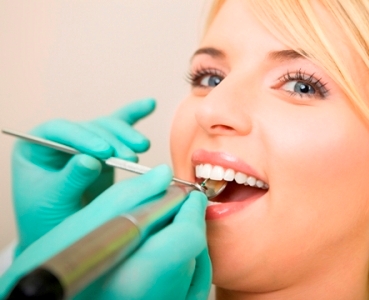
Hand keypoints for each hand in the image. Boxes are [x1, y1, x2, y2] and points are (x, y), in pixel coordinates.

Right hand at [1, 166, 210, 299]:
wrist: (50, 298)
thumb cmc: (57, 265)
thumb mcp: (86, 224)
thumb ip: (132, 195)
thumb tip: (164, 175)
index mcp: (136, 278)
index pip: (187, 236)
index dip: (191, 210)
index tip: (186, 194)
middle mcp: (158, 298)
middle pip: (193, 249)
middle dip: (186, 221)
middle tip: (173, 207)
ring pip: (195, 265)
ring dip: (184, 241)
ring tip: (158, 232)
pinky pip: (192, 285)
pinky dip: (184, 264)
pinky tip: (162, 253)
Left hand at [11, 99, 154, 254]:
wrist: (62, 234)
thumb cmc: (47, 220)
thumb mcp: (53, 202)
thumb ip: (70, 180)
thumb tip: (90, 160)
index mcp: (36, 148)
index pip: (59, 131)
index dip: (84, 137)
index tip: (104, 152)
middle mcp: (60, 141)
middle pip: (89, 128)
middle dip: (112, 140)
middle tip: (130, 157)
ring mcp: (84, 144)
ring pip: (107, 129)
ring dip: (127, 136)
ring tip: (141, 148)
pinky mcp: (104, 151)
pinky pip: (118, 128)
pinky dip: (134, 116)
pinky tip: (149, 104)